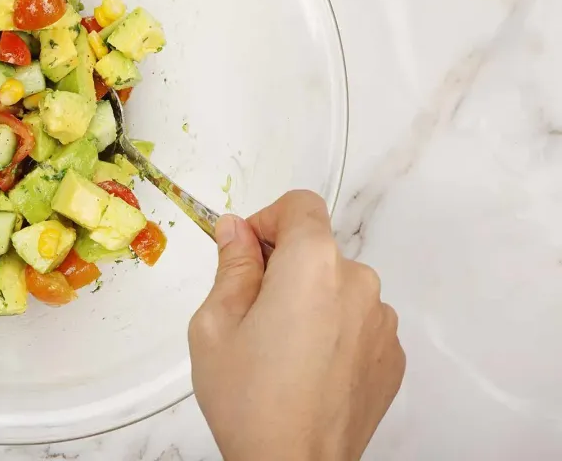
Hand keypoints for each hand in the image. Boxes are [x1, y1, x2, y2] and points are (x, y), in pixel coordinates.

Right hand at [189, 191, 404, 460]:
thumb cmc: (250, 401)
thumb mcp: (215, 323)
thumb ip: (231, 264)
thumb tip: (236, 231)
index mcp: (313, 264)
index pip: (300, 205)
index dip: (267, 220)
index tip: (247, 252)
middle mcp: (358, 283)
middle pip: (318, 249)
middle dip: (283, 267)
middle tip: (250, 313)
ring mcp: (381, 322)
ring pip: (337, 287)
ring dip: (311, 301)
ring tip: (279, 349)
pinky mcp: (391, 355)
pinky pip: (357, 322)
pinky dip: (333, 332)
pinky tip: (305, 368)